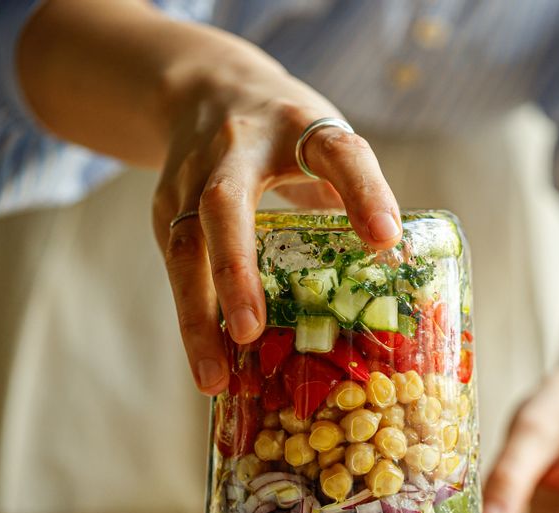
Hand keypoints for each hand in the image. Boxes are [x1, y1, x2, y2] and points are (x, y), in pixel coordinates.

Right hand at [151, 34, 400, 394]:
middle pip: (225, 204)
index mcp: (296, 126)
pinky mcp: (165, 210)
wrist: (203, 89)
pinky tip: (209, 366)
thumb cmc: (284, 133)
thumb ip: (353, 194)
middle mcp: (234, 148)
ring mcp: (189, 179)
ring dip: (197, 317)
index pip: (336, 151)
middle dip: (235, 268)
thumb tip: (393, 273)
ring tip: (214, 379)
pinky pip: (176, 270)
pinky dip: (192, 320)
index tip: (384, 239)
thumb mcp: (325, 143)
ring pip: (183, 248)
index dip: (362, 192)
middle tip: (250, 330)